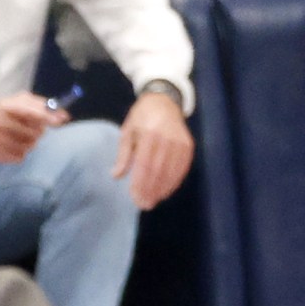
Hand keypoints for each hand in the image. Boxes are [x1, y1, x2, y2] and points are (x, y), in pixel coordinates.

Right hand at [0, 93, 56, 164]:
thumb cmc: (1, 110)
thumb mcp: (18, 100)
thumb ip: (41, 104)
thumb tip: (64, 115)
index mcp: (9, 108)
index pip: (34, 113)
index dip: (49, 118)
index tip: (61, 120)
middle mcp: (2, 124)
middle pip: (36, 133)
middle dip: (38, 130)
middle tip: (31, 127)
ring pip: (30, 146)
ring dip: (30, 141)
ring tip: (19, 135)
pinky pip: (20, 157)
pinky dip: (21, 152)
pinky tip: (12, 144)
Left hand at [114, 90, 193, 210]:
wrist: (165, 100)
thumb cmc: (142, 116)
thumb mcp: (128, 130)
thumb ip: (123, 154)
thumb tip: (116, 176)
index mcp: (149, 132)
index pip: (144, 164)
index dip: (140, 183)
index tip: (135, 198)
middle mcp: (167, 137)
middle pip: (158, 170)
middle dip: (151, 189)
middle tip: (144, 205)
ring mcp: (180, 141)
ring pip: (171, 170)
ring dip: (162, 189)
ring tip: (154, 201)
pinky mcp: (189, 144)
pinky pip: (183, 167)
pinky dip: (175, 181)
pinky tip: (167, 191)